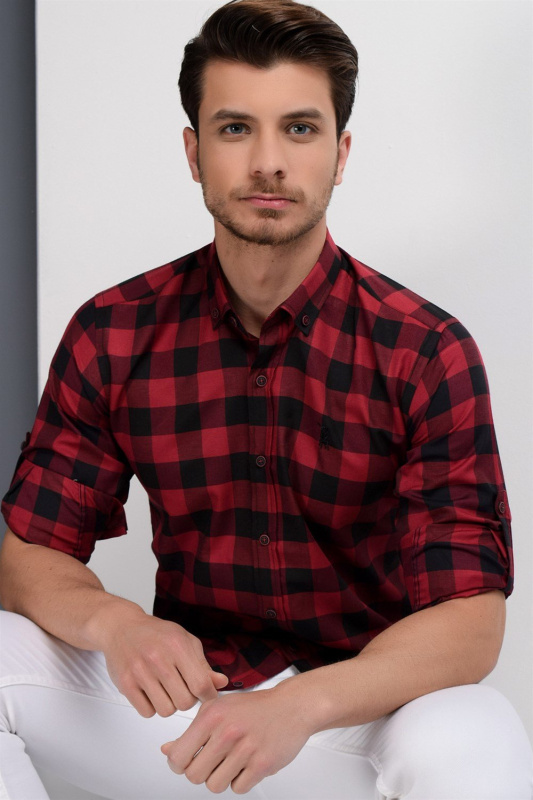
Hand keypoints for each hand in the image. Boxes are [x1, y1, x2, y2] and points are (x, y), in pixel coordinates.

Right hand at [101, 612, 228, 716]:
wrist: (122, 627)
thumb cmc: (157, 635)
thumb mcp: (185, 641)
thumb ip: (203, 665)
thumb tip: (222, 683)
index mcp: (178, 646)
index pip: (201, 685)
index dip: (208, 695)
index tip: (206, 694)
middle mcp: (159, 658)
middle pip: (185, 702)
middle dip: (187, 699)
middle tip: (181, 688)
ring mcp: (140, 672)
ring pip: (166, 711)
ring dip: (169, 704)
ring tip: (165, 689)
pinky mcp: (125, 684)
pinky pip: (147, 712)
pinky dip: (152, 707)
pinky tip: (151, 692)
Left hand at [161, 683, 314, 794]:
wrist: (291, 706)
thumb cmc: (253, 708)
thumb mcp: (217, 709)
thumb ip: (191, 732)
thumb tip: (167, 750)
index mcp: (212, 715)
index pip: (178, 756)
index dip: (178, 764)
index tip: (186, 761)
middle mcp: (227, 731)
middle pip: (194, 776)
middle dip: (201, 772)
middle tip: (212, 762)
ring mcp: (246, 749)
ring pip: (215, 785)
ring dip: (221, 778)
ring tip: (231, 762)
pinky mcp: (263, 764)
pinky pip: (238, 788)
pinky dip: (240, 781)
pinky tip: (246, 764)